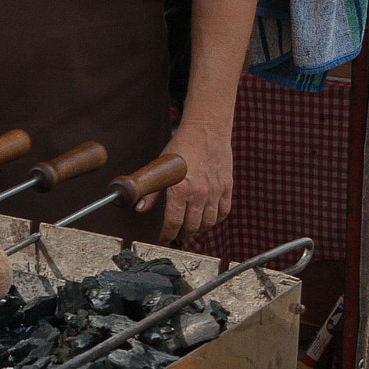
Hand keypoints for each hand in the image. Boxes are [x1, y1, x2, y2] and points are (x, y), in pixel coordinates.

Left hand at [137, 122, 232, 242]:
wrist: (207, 129)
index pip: (174, 222)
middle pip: (191, 226)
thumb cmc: (182, 146)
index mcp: (180, 189)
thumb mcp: (160, 167)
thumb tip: (141, 208)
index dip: (167, 235)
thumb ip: (152, 191)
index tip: (164, 239)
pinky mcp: (227, 187)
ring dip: (198, 230)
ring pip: (208, 223)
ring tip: (190, 229)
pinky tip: (207, 219)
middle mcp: (199, 192)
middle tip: (176, 236)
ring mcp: (216, 191)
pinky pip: (223, 212)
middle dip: (182, 235)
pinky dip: (215, 220)